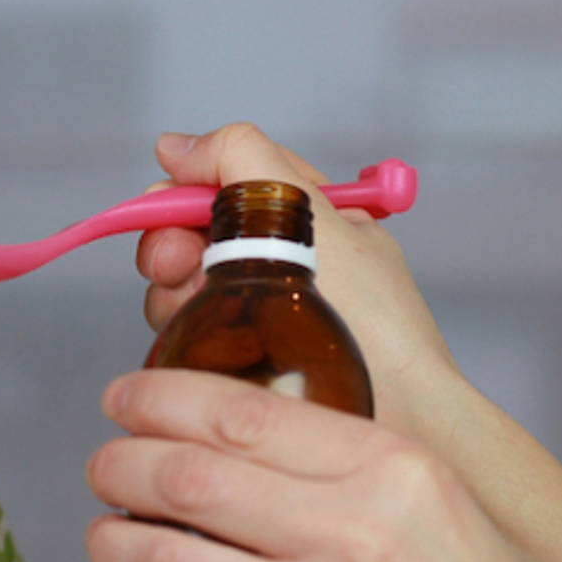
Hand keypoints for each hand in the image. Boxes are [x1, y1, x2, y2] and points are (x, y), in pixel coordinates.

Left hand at [85, 369, 522, 561]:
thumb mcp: (425, 497)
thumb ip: (341, 458)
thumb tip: (227, 425)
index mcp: (389, 470)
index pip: (239, 413)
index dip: (160, 398)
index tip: (124, 395)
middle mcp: (357, 532)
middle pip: (190, 478)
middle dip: (122, 464)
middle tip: (103, 463)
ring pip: (171, 558)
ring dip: (117, 543)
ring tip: (103, 533)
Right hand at [135, 124, 454, 433]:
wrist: (398, 414)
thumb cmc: (375, 320)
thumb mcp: (312, 209)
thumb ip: (241, 157)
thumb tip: (174, 147)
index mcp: (303, 214)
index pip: (221, 182)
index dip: (183, 193)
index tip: (163, 210)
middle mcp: (277, 259)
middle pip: (190, 234)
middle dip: (171, 246)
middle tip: (178, 268)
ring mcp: (256, 312)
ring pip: (180, 286)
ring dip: (174, 295)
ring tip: (202, 314)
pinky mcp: (240, 360)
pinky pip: (186, 333)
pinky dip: (183, 333)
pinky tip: (205, 346)